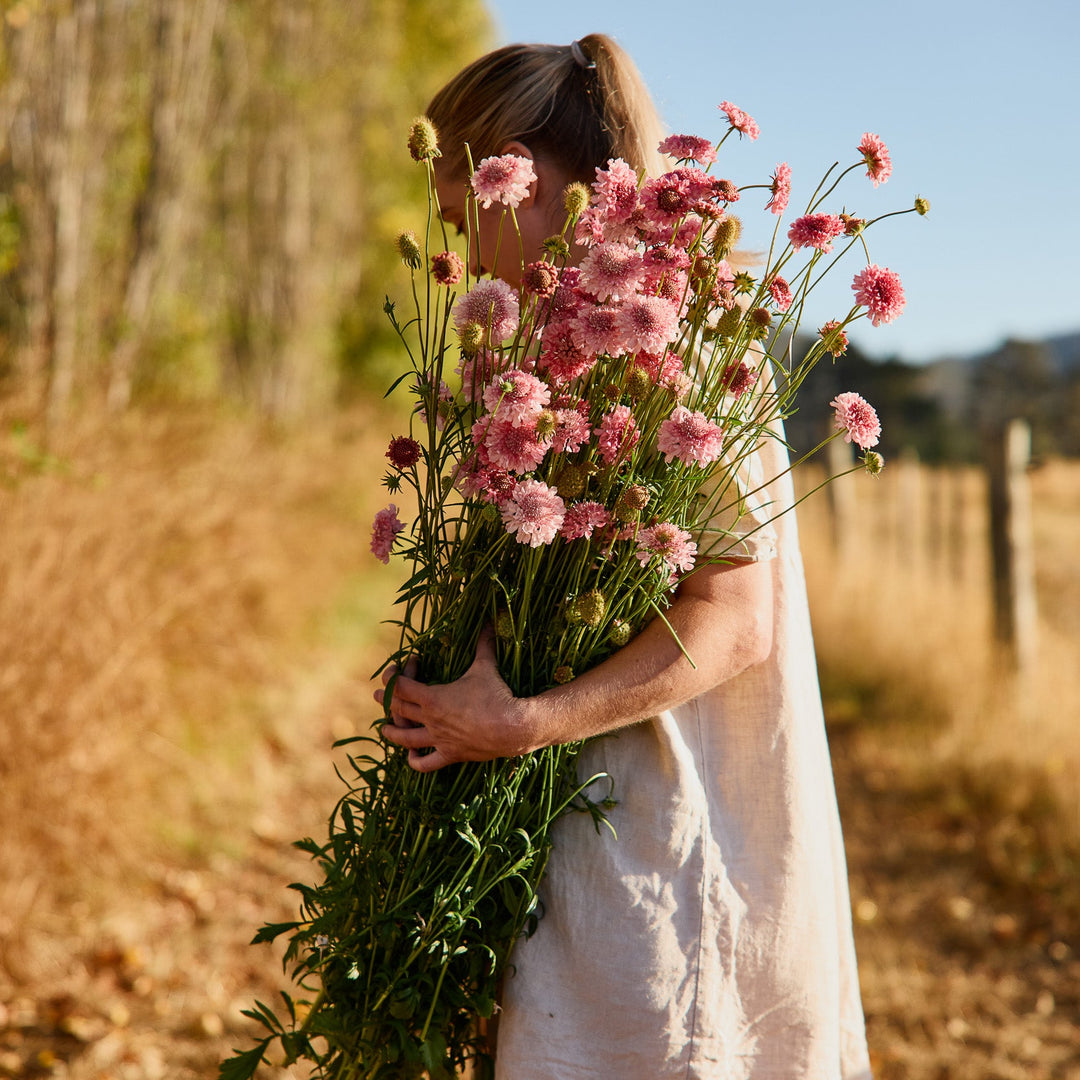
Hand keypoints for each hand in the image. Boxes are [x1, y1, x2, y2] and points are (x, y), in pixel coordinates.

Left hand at [373, 628, 535, 772]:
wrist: (512, 727)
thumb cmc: (495, 695)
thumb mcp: (485, 666)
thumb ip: (484, 643)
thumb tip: (489, 621)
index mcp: (432, 697)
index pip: (398, 686)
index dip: (392, 676)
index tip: (395, 669)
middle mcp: (430, 719)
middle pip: (398, 709)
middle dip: (386, 700)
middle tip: (377, 695)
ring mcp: (438, 739)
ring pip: (405, 738)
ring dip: (392, 732)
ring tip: (384, 729)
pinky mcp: (450, 754)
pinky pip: (426, 763)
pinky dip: (415, 761)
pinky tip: (411, 756)